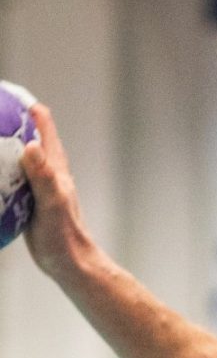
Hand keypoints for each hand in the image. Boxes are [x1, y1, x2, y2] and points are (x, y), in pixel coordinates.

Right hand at [19, 103, 93, 280]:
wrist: (70, 266)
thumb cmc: (64, 237)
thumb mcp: (51, 204)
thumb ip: (43, 177)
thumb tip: (31, 146)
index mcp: (55, 168)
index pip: (43, 127)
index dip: (27, 107)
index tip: (7, 91)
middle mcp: (47, 173)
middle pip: (28, 137)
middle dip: (12, 120)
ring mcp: (37, 187)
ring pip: (18, 157)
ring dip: (3, 143)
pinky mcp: (28, 202)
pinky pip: (10, 178)